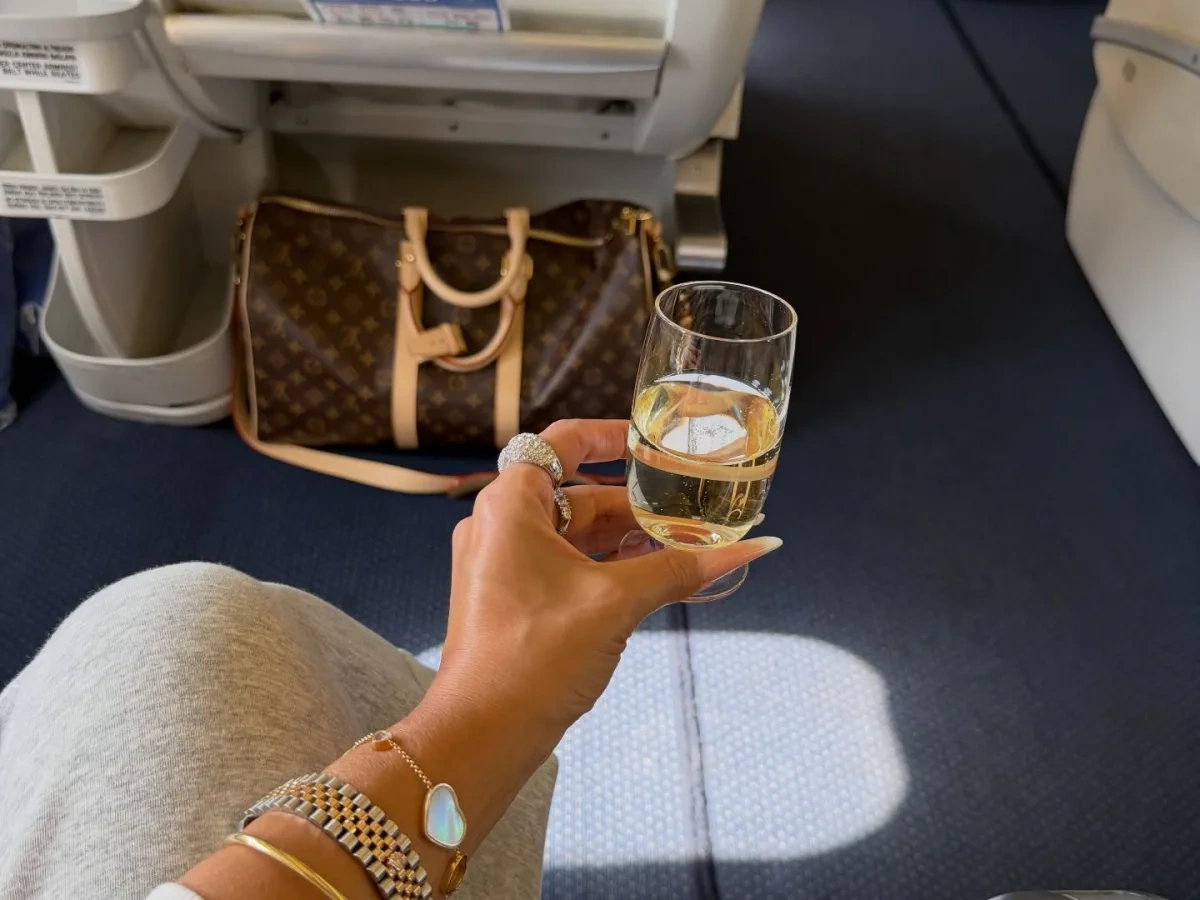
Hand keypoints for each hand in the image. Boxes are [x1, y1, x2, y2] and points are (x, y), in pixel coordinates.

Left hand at [428, 418, 782, 753]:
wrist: (482, 733)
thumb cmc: (536, 655)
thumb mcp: (616, 603)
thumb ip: (680, 569)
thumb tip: (753, 547)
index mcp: (510, 505)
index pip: (561, 442)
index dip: (610, 435)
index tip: (654, 444)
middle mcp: (499, 526)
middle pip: (575, 493)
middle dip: (634, 503)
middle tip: (689, 508)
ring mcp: (501, 565)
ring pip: (572, 534)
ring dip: (624, 539)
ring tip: (683, 546)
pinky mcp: (509, 599)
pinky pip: (563, 565)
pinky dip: (604, 566)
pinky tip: (652, 578)